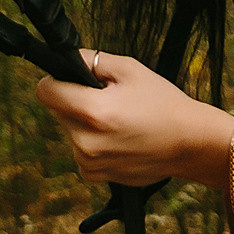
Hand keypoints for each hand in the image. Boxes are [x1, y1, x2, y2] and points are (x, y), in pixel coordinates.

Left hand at [33, 52, 231, 187]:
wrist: (188, 143)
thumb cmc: (163, 104)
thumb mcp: (131, 70)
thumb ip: (93, 60)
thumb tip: (69, 58)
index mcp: (93, 111)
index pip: (45, 91)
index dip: (56, 81)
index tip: (70, 80)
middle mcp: (85, 141)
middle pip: (59, 110)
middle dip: (76, 101)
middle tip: (108, 100)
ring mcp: (88, 161)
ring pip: (70, 131)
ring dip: (85, 124)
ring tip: (118, 121)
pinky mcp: (94, 175)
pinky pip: (81, 151)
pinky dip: (93, 144)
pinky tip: (119, 139)